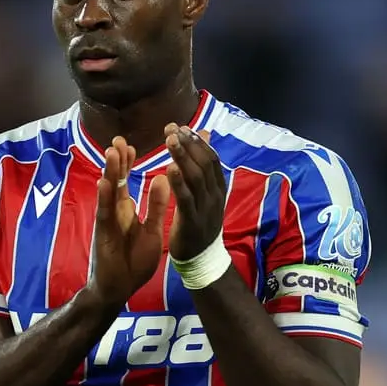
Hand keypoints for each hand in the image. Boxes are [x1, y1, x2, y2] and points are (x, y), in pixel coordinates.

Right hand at [89, 136, 170, 307]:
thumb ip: (155, 206)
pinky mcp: (103, 233)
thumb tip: (161, 179)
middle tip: (118, 140)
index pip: (127, 181)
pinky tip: (104, 183)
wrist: (119, 287)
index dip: (128, 163)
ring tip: (111, 152)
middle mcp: (114, 211)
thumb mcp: (151, 230)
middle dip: (117, 161)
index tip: (131, 145)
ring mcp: (107, 220)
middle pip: (116, 180)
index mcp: (126, 210)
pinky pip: (104, 213)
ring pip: (108, 192)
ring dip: (110, 172)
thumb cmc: (134, 261)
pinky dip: (104, 198)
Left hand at [165, 124, 226, 259]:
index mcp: (218, 187)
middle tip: (171, 129)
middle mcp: (214, 195)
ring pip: (196, 177)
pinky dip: (179, 182)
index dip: (196, 141)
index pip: (210, 158)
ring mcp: (205, 208)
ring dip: (183, 157)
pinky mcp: (193, 221)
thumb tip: (205, 135)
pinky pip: (186, 199)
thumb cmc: (200, 224)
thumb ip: (202, 168)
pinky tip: (169, 169)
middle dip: (188, 144)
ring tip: (170, 141)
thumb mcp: (204, 195)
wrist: (202, 259)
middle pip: (204, 163)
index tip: (180, 126)